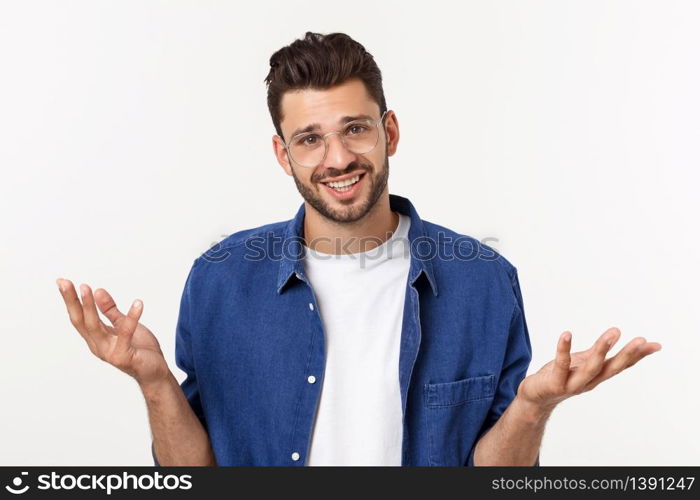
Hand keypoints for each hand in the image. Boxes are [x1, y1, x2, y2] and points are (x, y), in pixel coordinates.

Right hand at [56, 278, 169, 386]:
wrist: (155, 373)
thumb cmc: (140, 350)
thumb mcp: (123, 325)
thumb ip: (110, 311)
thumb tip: (98, 290)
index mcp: (96, 338)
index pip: (79, 317)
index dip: (70, 300)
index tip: (62, 282)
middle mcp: (98, 346)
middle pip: (81, 321)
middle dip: (73, 301)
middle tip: (65, 283)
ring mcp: (109, 352)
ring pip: (95, 327)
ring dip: (91, 307)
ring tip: (90, 289)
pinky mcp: (123, 356)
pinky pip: (126, 334)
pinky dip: (132, 318)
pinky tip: (138, 303)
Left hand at [516, 327, 661, 411]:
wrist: (535, 397)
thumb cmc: (560, 376)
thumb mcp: (582, 362)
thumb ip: (599, 352)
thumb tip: (616, 335)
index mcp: (597, 376)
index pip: (621, 365)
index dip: (638, 356)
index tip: (655, 345)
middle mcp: (588, 381)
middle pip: (611, 368)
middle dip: (627, 355)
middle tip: (641, 340)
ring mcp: (572, 384)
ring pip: (590, 368)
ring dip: (602, 350)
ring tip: (613, 332)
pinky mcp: (554, 383)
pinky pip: (560, 365)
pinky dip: (563, 350)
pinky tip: (566, 334)